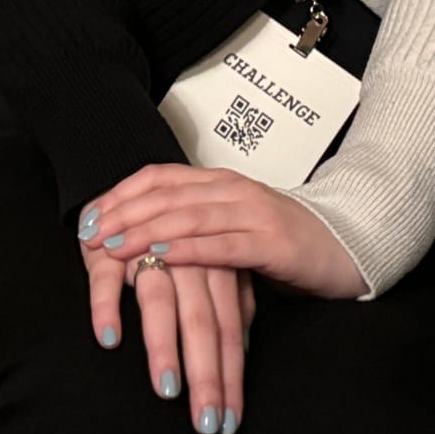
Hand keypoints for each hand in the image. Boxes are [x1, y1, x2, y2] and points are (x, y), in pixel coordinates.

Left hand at [80, 164, 367, 298]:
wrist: (348, 246)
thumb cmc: (285, 243)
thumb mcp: (231, 229)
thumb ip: (194, 227)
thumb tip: (140, 240)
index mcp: (219, 183)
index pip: (159, 177)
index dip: (120, 194)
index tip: (87, 216)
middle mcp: (233, 190)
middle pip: (166, 194)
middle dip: (123, 213)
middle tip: (88, 234)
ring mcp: (254, 213)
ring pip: (189, 215)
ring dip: (146, 230)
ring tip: (113, 245)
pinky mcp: (273, 242)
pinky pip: (223, 244)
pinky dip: (188, 249)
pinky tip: (162, 256)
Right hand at [80, 239, 252, 433]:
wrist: (131, 193)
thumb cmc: (175, 241)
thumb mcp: (211, 268)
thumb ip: (232, 302)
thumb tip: (245, 349)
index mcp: (218, 266)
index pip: (229, 328)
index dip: (231, 375)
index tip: (229, 420)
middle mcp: (187, 259)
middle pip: (201, 320)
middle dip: (206, 374)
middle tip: (205, 421)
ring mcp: (146, 250)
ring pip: (159, 300)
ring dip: (164, 345)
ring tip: (167, 388)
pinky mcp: (107, 246)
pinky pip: (106, 278)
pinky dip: (107, 306)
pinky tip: (109, 338)